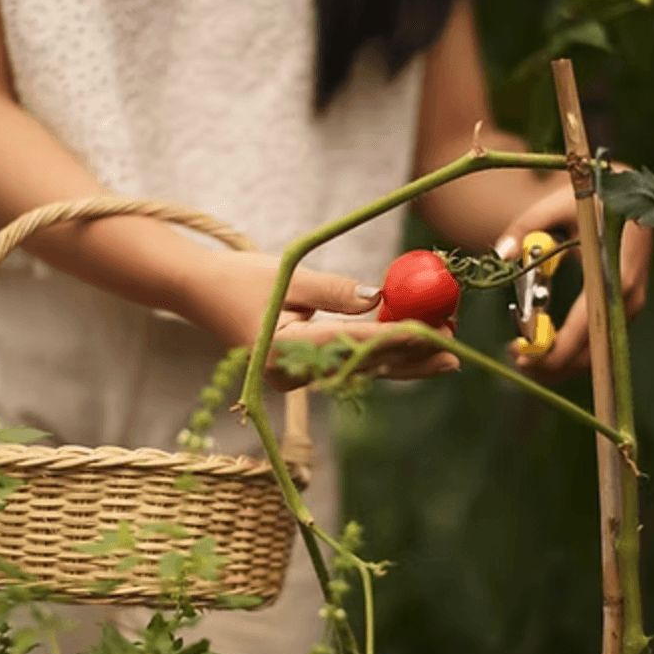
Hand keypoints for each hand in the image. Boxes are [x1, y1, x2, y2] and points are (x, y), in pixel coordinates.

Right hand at [182, 250, 459, 390]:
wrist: (200, 294)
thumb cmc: (240, 279)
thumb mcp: (290, 276)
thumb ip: (336, 291)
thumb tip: (381, 299)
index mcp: (284, 351)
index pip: (353, 344)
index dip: (398, 338)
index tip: (434, 333)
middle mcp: (291, 373)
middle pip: (363, 367)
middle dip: (410, 358)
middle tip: (454, 351)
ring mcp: (296, 377)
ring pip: (359, 370)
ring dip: (401, 359)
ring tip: (444, 352)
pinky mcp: (301, 371)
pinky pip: (347, 365)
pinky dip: (379, 355)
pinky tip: (411, 350)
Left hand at [493, 182, 652, 383]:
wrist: (627, 191)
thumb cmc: (591, 197)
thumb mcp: (557, 204)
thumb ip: (526, 226)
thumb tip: (501, 253)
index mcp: (613, 270)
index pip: (586, 324)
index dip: (556, 349)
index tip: (523, 358)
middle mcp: (627, 294)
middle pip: (593, 350)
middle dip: (553, 364)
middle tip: (515, 360)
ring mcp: (629, 303)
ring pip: (597, 352)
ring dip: (560, 362)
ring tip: (522, 356)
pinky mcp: (624, 307)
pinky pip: (599, 341)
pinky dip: (572, 351)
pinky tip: (543, 346)